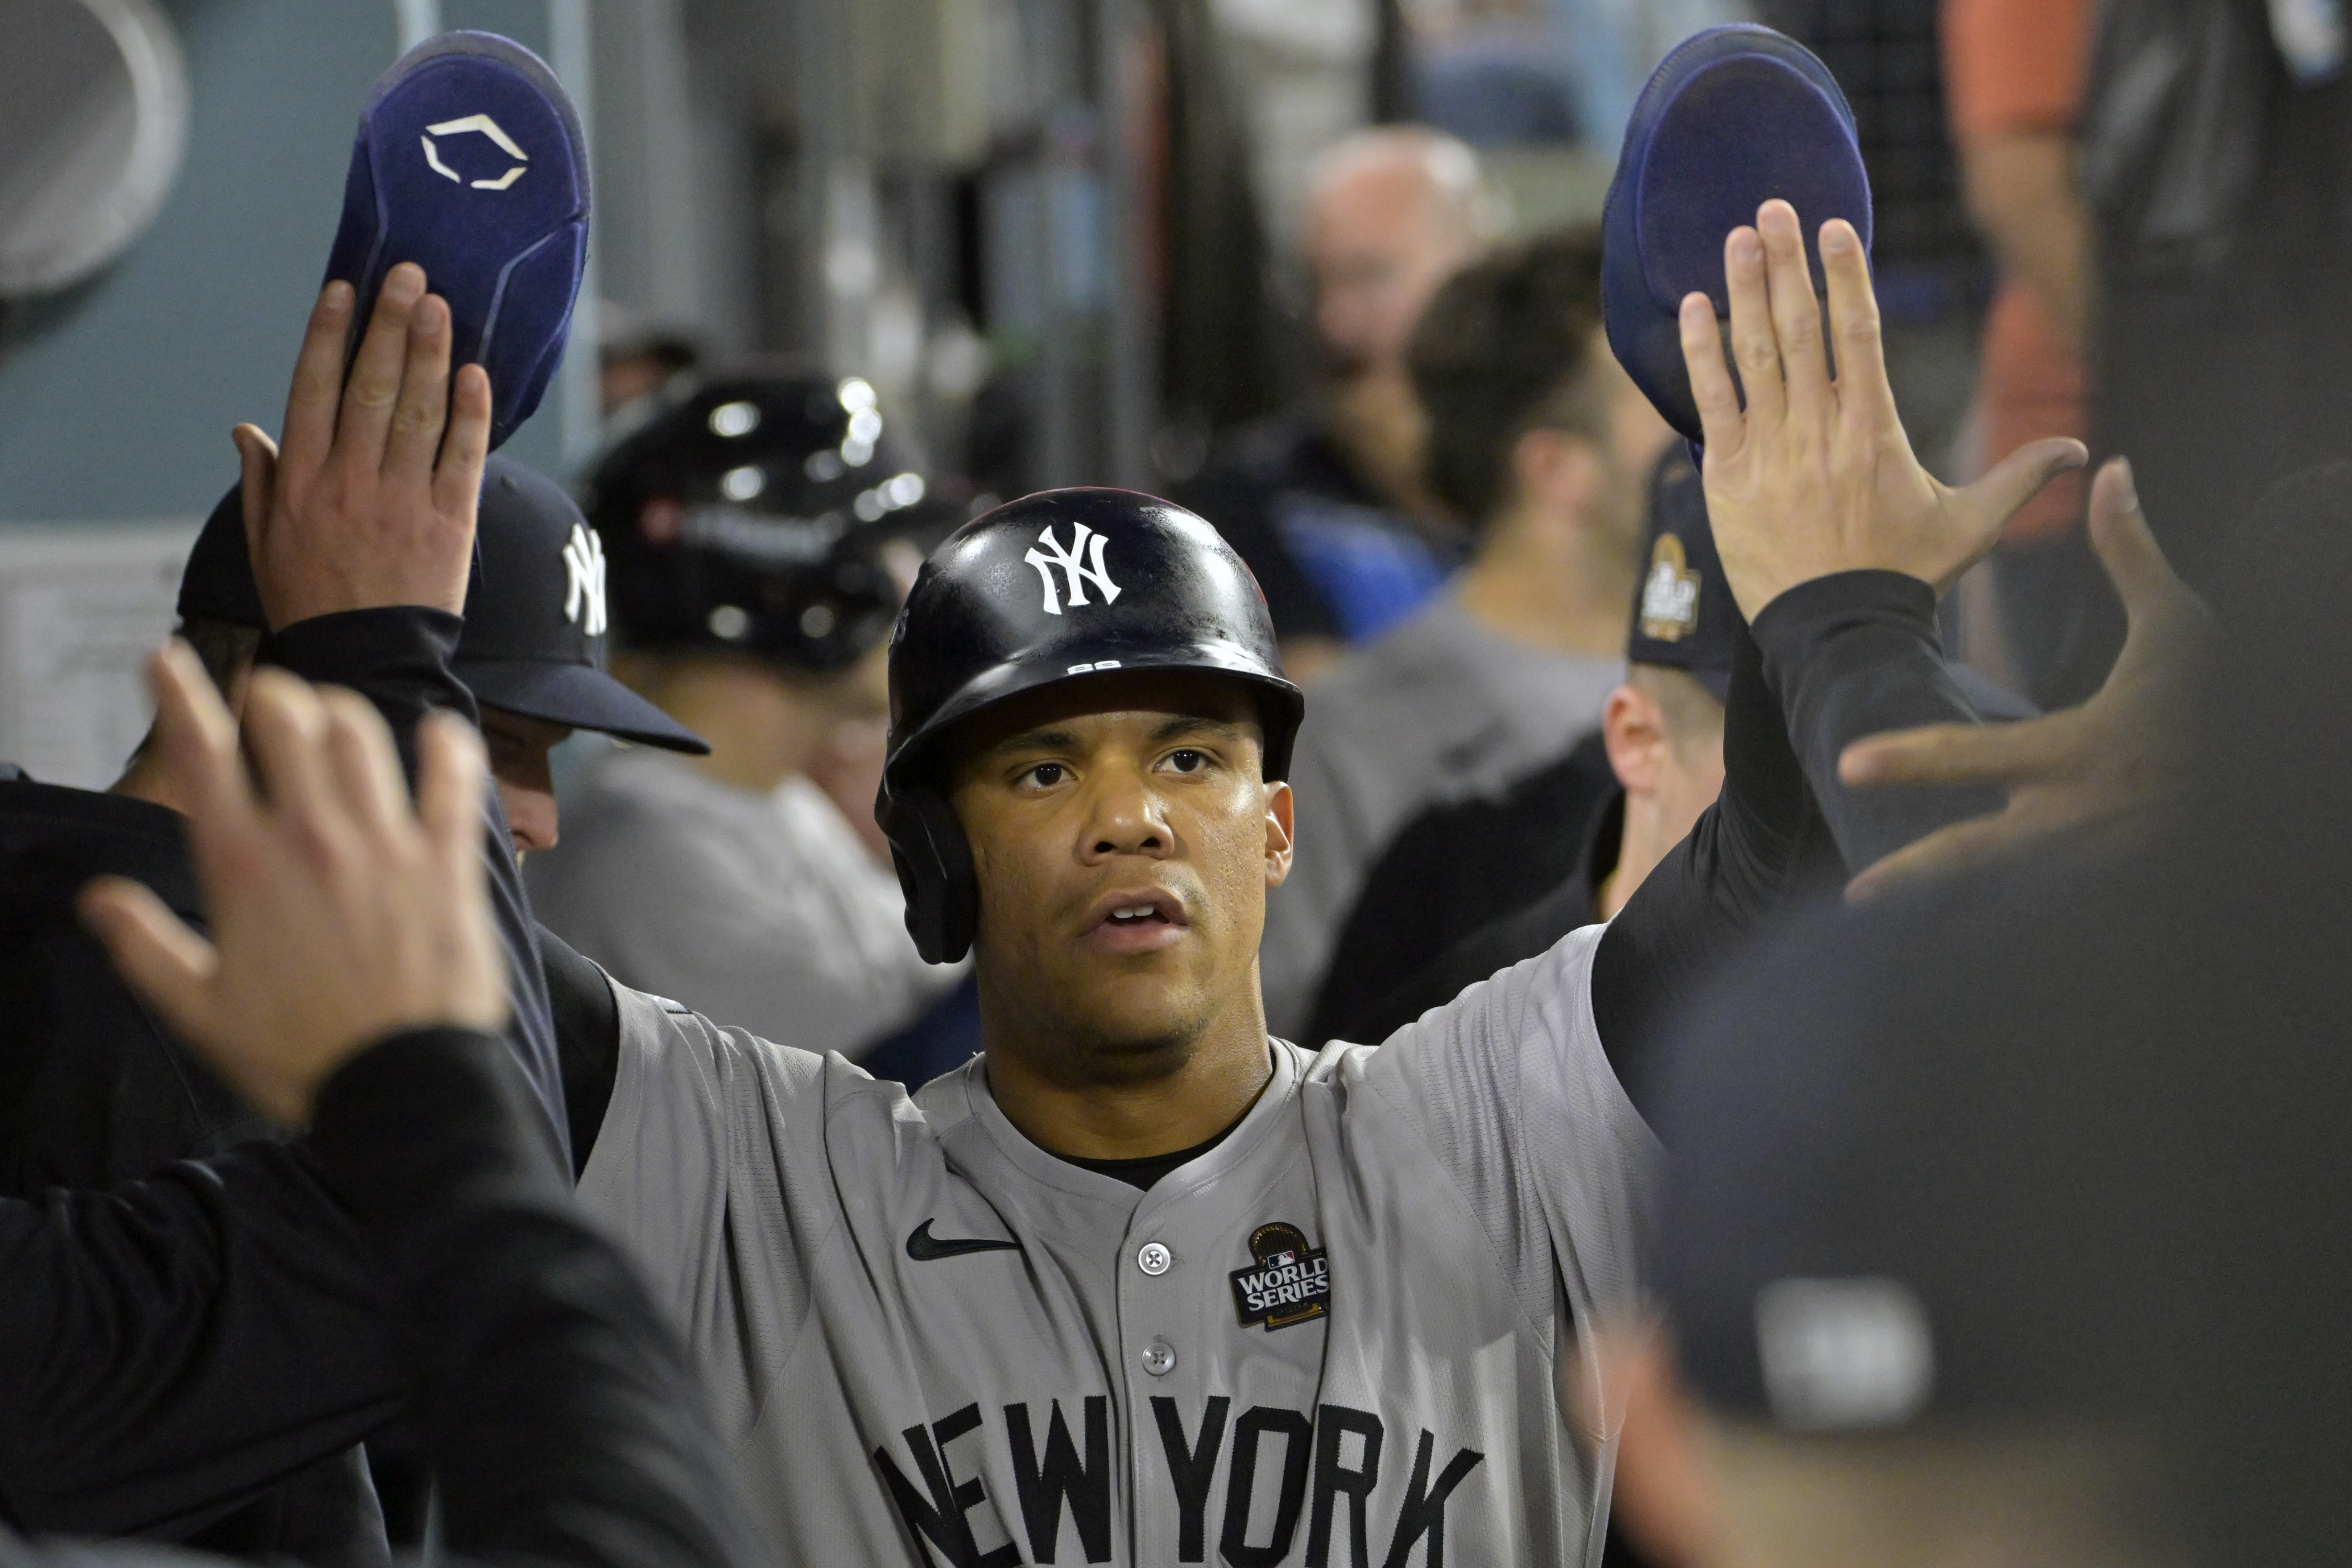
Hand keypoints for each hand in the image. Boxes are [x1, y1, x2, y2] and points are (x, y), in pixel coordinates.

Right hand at [80, 643, 507, 1124]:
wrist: (402, 1090)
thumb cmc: (302, 1057)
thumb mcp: (199, 1013)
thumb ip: (144, 947)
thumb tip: (98, 899)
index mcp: (243, 869)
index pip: (201, 754)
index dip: (179, 695)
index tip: (169, 661)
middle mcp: (312, 841)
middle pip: (286, 720)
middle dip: (269, 696)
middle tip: (267, 705)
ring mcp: (386, 847)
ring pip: (360, 734)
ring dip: (340, 714)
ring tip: (332, 721)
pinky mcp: (448, 863)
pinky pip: (453, 780)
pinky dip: (447, 745)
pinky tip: (438, 734)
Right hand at [233, 262, 491, 629]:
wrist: (366, 661)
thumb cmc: (312, 599)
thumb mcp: (267, 543)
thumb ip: (262, 482)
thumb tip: (246, 429)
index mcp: (302, 481)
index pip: (313, 390)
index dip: (328, 335)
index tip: (344, 289)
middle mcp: (350, 482)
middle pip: (371, 388)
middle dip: (390, 327)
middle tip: (409, 275)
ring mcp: (402, 501)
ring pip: (418, 413)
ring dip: (431, 354)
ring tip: (441, 305)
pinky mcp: (449, 524)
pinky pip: (461, 458)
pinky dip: (469, 414)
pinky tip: (475, 374)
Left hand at [1678, 200, 2086, 618]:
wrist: (1840, 632)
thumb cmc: (1905, 576)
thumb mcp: (1972, 525)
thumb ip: (2021, 477)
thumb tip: (2085, 449)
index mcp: (1875, 430)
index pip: (1858, 333)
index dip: (1846, 274)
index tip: (1835, 228)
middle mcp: (1820, 430)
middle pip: (1802, 329)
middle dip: (1786, 263)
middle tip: (1773, 208)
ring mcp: (1771, 451)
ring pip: (1756, 355)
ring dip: (1744, 291)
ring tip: (1738, 237)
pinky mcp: (1729, 478)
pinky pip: (1712, 402)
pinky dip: (1701, 353)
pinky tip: (1694, 307)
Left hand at [1837, 459, 2208, 898]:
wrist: (2283, 771)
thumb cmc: (2219, 697)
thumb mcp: (2182, 628)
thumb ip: (2131, 556)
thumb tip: (2109, 473)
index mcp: (2081, 751)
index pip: (1977, 757)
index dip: (1910, 760)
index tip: (1847, 764)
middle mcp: (2078, 817)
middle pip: (1976, 855)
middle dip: (1913, 876)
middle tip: (1855, 895)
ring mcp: (2092, 862)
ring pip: (2006, 895)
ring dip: (1952, 912)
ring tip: (1888, 928)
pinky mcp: (2108, 886)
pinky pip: (2043, 911)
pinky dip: (2002, 925)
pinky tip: (1957, 940)